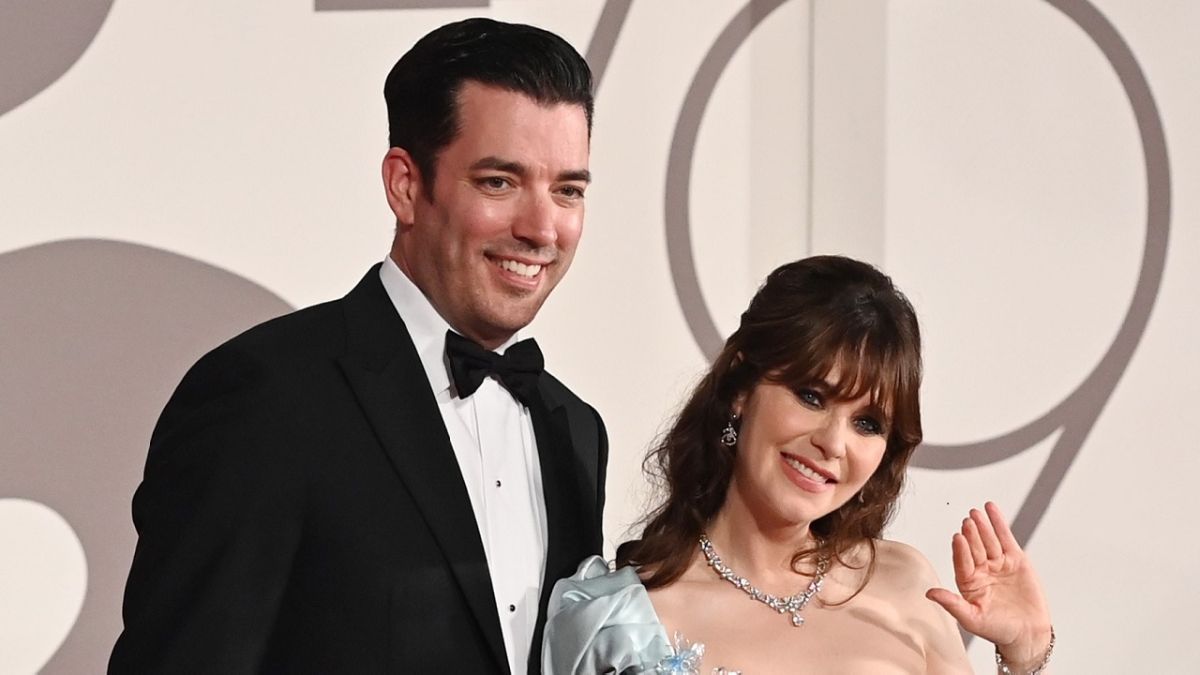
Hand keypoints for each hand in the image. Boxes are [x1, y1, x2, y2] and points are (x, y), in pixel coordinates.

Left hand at [925, 502, 1052, 667]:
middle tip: (968, 520)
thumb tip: (929, 593)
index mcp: (967, 582)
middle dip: (972, 535)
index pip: (962, 562)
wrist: (1027, 634)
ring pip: (989, 541)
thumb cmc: (998, 629)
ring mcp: (998, 563)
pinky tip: (992, 509)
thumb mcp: (972, 619)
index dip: (960, 551)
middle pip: (975, 548)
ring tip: (977, 512)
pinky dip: (999, 524)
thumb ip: (952, 604)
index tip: (957, 538)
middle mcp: (980, 570)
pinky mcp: (1015, 560)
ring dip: (983, 526)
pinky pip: (1006, 538)